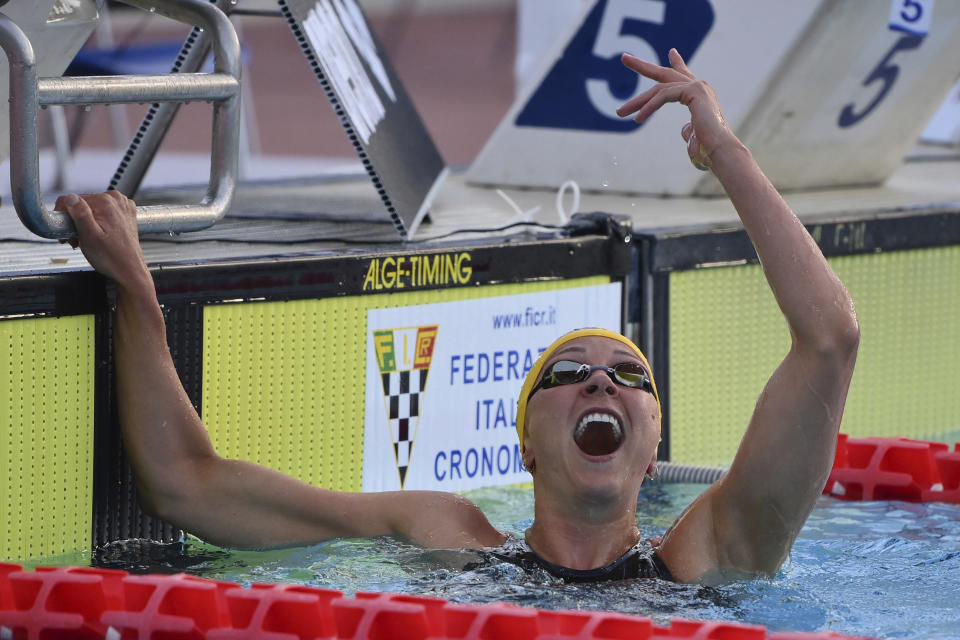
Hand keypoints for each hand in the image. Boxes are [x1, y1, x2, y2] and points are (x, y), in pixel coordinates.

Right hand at [55, 191, 148, 289]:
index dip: (63, 216)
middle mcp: (116, 200)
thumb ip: (79, 213)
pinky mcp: (125, 214)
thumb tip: (70, 198)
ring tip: (86, 240)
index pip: (71, 199)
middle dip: (74, 221)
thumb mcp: (89, 236)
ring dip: (84, 224)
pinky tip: (97, 236)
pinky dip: (97, 223)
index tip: (65, 231)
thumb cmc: (111, 258)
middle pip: (81, 204)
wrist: (130, 271)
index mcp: (106, 202)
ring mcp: (122, 206)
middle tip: (75, 240)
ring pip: (91, 209)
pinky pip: (103, 213)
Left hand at [616, 48, 734, 170]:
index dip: (677, 63)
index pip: (684, 76)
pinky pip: (663, 96)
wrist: (721, 151)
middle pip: (666, 73)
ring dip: (637, 101)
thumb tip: (683, 129)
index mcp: (699, 96)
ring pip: (659, 89)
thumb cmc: (708, 150)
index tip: (672, 52)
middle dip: (643, 66)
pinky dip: (648, 107)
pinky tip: (638, 118)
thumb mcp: (693, 137)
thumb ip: (688, 130)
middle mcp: (700, 87)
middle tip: (624, 58)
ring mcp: (698, 86)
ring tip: (620, 112)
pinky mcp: (694, 90)